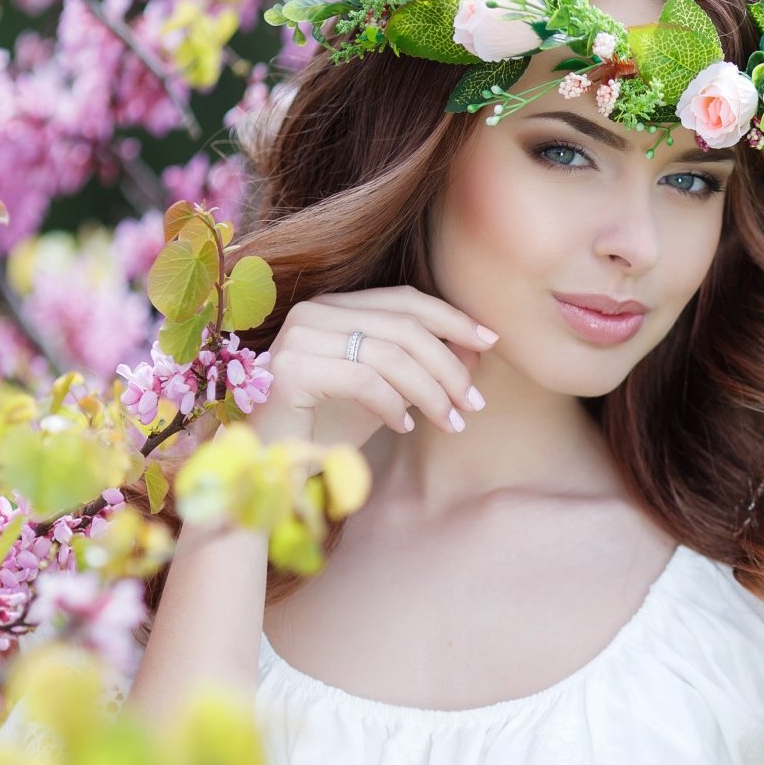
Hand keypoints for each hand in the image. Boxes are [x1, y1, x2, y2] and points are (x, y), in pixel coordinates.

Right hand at [241, 285, 498, 451]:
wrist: (271, 465)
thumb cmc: (327, 426)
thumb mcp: (387, 392)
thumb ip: (423, 367)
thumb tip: (477, 349)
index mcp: (336, 306)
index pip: (406, 300)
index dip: (453, 318)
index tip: (492, 342)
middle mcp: (314, 311)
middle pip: (404, 327)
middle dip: (449, 366)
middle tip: (473, 404)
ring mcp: (298, 337)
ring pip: (389, 355)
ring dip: (431, 393)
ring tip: (451, 422)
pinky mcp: (290, 370)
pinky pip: (363, 380)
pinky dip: (393, 405)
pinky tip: (404, 428)